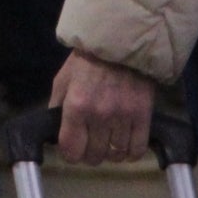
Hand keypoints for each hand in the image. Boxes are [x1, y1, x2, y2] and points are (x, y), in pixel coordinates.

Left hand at [51, 49, 156, 165]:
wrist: (121, 42)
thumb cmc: (87, 61)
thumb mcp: (62, 80)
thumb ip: (57, 108)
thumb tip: (54, 133)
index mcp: (76, 106)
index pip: (71, 150)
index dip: (70, 154)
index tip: (72, 149)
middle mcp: (100, 115)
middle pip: (94, 156)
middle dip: (89, 154)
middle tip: (90, 144)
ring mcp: (123, 117)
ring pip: (116, 155)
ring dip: (110, 153)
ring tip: (108, 142)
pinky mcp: (143, 116)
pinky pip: (137, 149)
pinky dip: (130, 153)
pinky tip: (124, 145)